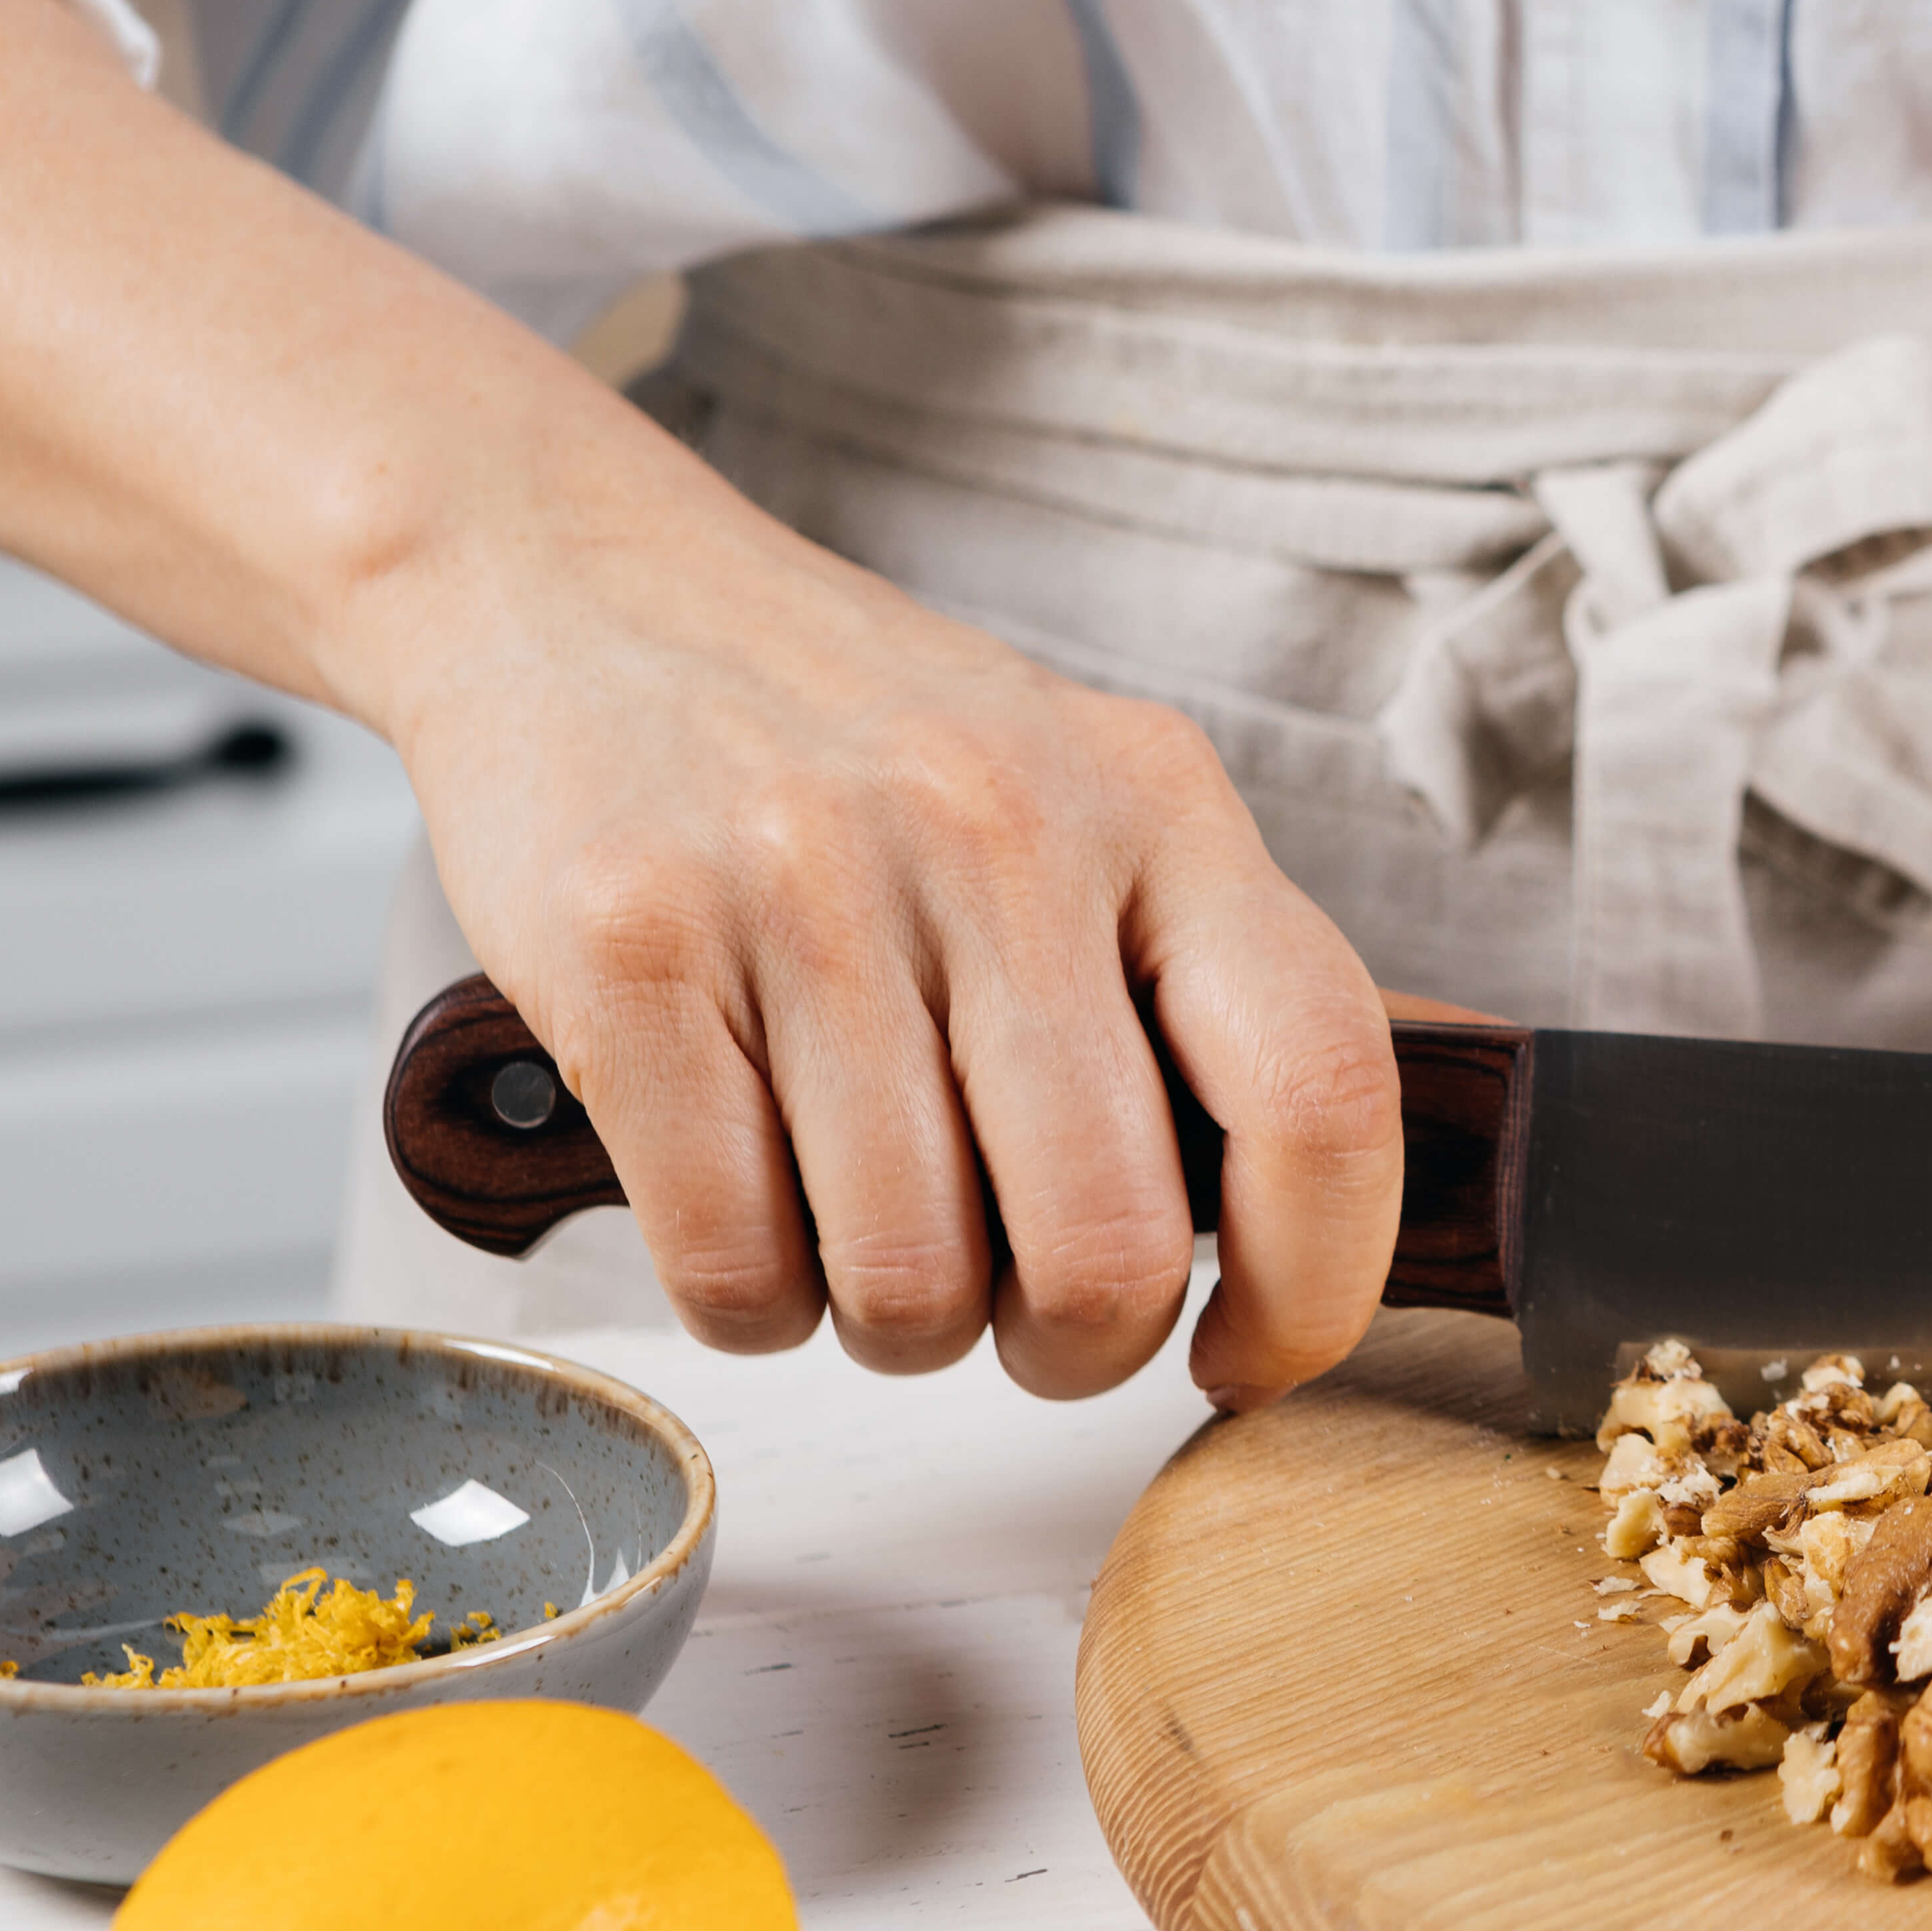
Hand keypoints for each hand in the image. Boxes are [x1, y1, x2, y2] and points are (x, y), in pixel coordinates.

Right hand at [372, 509, 1402, 1407]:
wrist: (573, 577)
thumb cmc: (856, 737)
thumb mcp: (1087, 797)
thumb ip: (1211, 977)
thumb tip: (1357, 1183)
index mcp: (1158, 803)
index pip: (1323, 1090)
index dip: (1315, 1281)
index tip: (1254, 1353)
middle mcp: (1000, 830)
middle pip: (1103, 1242)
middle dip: (1068, 1343)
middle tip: (1019, 1309)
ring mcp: (807, 884)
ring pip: (911, 1283)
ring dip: (896, 1322)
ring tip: (865, 1226)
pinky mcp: (629, 948)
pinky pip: (736, 1262)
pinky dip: (751, 1300)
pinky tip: (749, 1206)